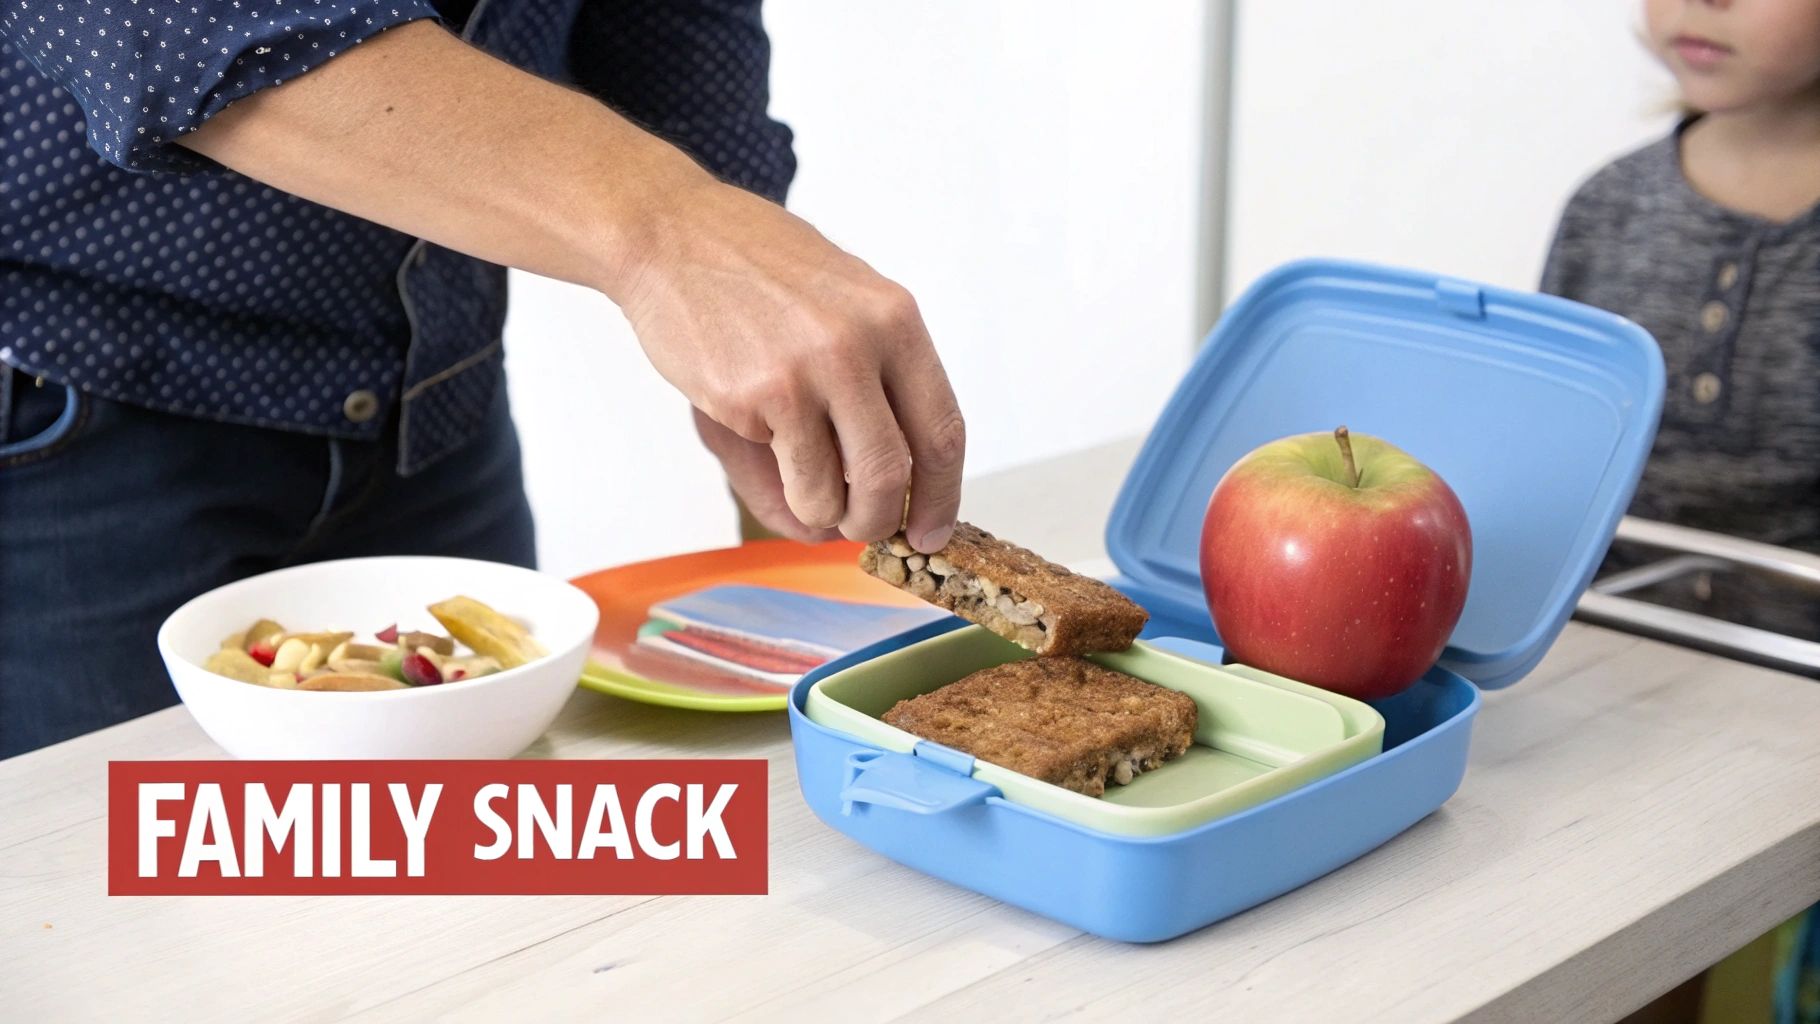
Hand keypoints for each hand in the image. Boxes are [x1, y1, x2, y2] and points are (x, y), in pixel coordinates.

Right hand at [617, 179, 964, 551]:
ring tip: (803, 487)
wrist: (669, 235)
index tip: (932, 531)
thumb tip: (862, 508)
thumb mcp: (835, 310)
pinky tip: (759, 441)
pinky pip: (787, 483)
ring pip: (839, 495)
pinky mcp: (752, 397)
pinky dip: (782, 493)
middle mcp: (859, 345)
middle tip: (862, 529)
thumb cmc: (755, 273)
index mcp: (894, 319)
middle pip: (895, 475)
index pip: (942, 430)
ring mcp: (805, 372)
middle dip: (880, 521)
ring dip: (824, 516)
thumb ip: (865, 400)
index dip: (942, 495)